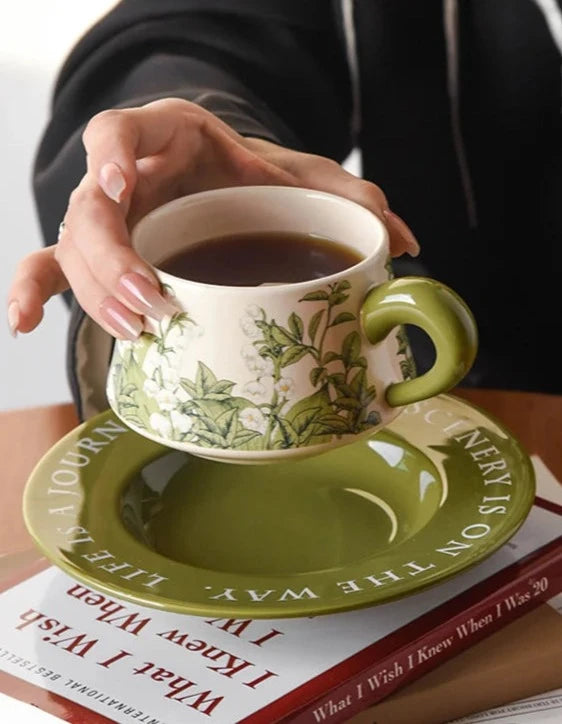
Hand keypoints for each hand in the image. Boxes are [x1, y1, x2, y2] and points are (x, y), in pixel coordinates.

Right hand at [7, 98, 418, 339]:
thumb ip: (346, 196)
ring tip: (135, 330)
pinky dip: (32, 293)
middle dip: (113, 261)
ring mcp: (106, 220)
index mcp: (169, 138)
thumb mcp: (301, 179)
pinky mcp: (96, 257)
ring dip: (93, 295)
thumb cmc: (256, 179)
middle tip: (150, 302)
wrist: (227, 187)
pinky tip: (23, 325)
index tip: (121, 184)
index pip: (122, 130)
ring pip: (71, 250)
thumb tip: (402, 238)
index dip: (113, 154)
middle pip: (90, 212)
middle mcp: (125, 177)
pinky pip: (49, 269)